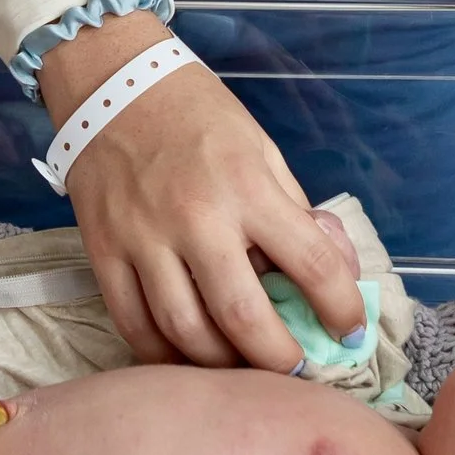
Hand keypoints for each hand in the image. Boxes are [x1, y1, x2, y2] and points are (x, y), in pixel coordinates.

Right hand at [40, 15, 366, 367]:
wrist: (111, 83)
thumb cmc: (195, 113)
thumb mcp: (260, 148)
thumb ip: (291, 211)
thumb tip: (329, 271)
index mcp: (248, 187)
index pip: (311, 264)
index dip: (342, 310)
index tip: (350, 334)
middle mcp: (197, 219)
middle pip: (245, 319)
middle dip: (281, 360)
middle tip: (296, 371)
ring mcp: (144, 240)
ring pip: (185, 333)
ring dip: (222, 366)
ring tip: (243, 369)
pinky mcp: (103, 253)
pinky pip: (133, 325)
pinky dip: (163, 356)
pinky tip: (186, 361)